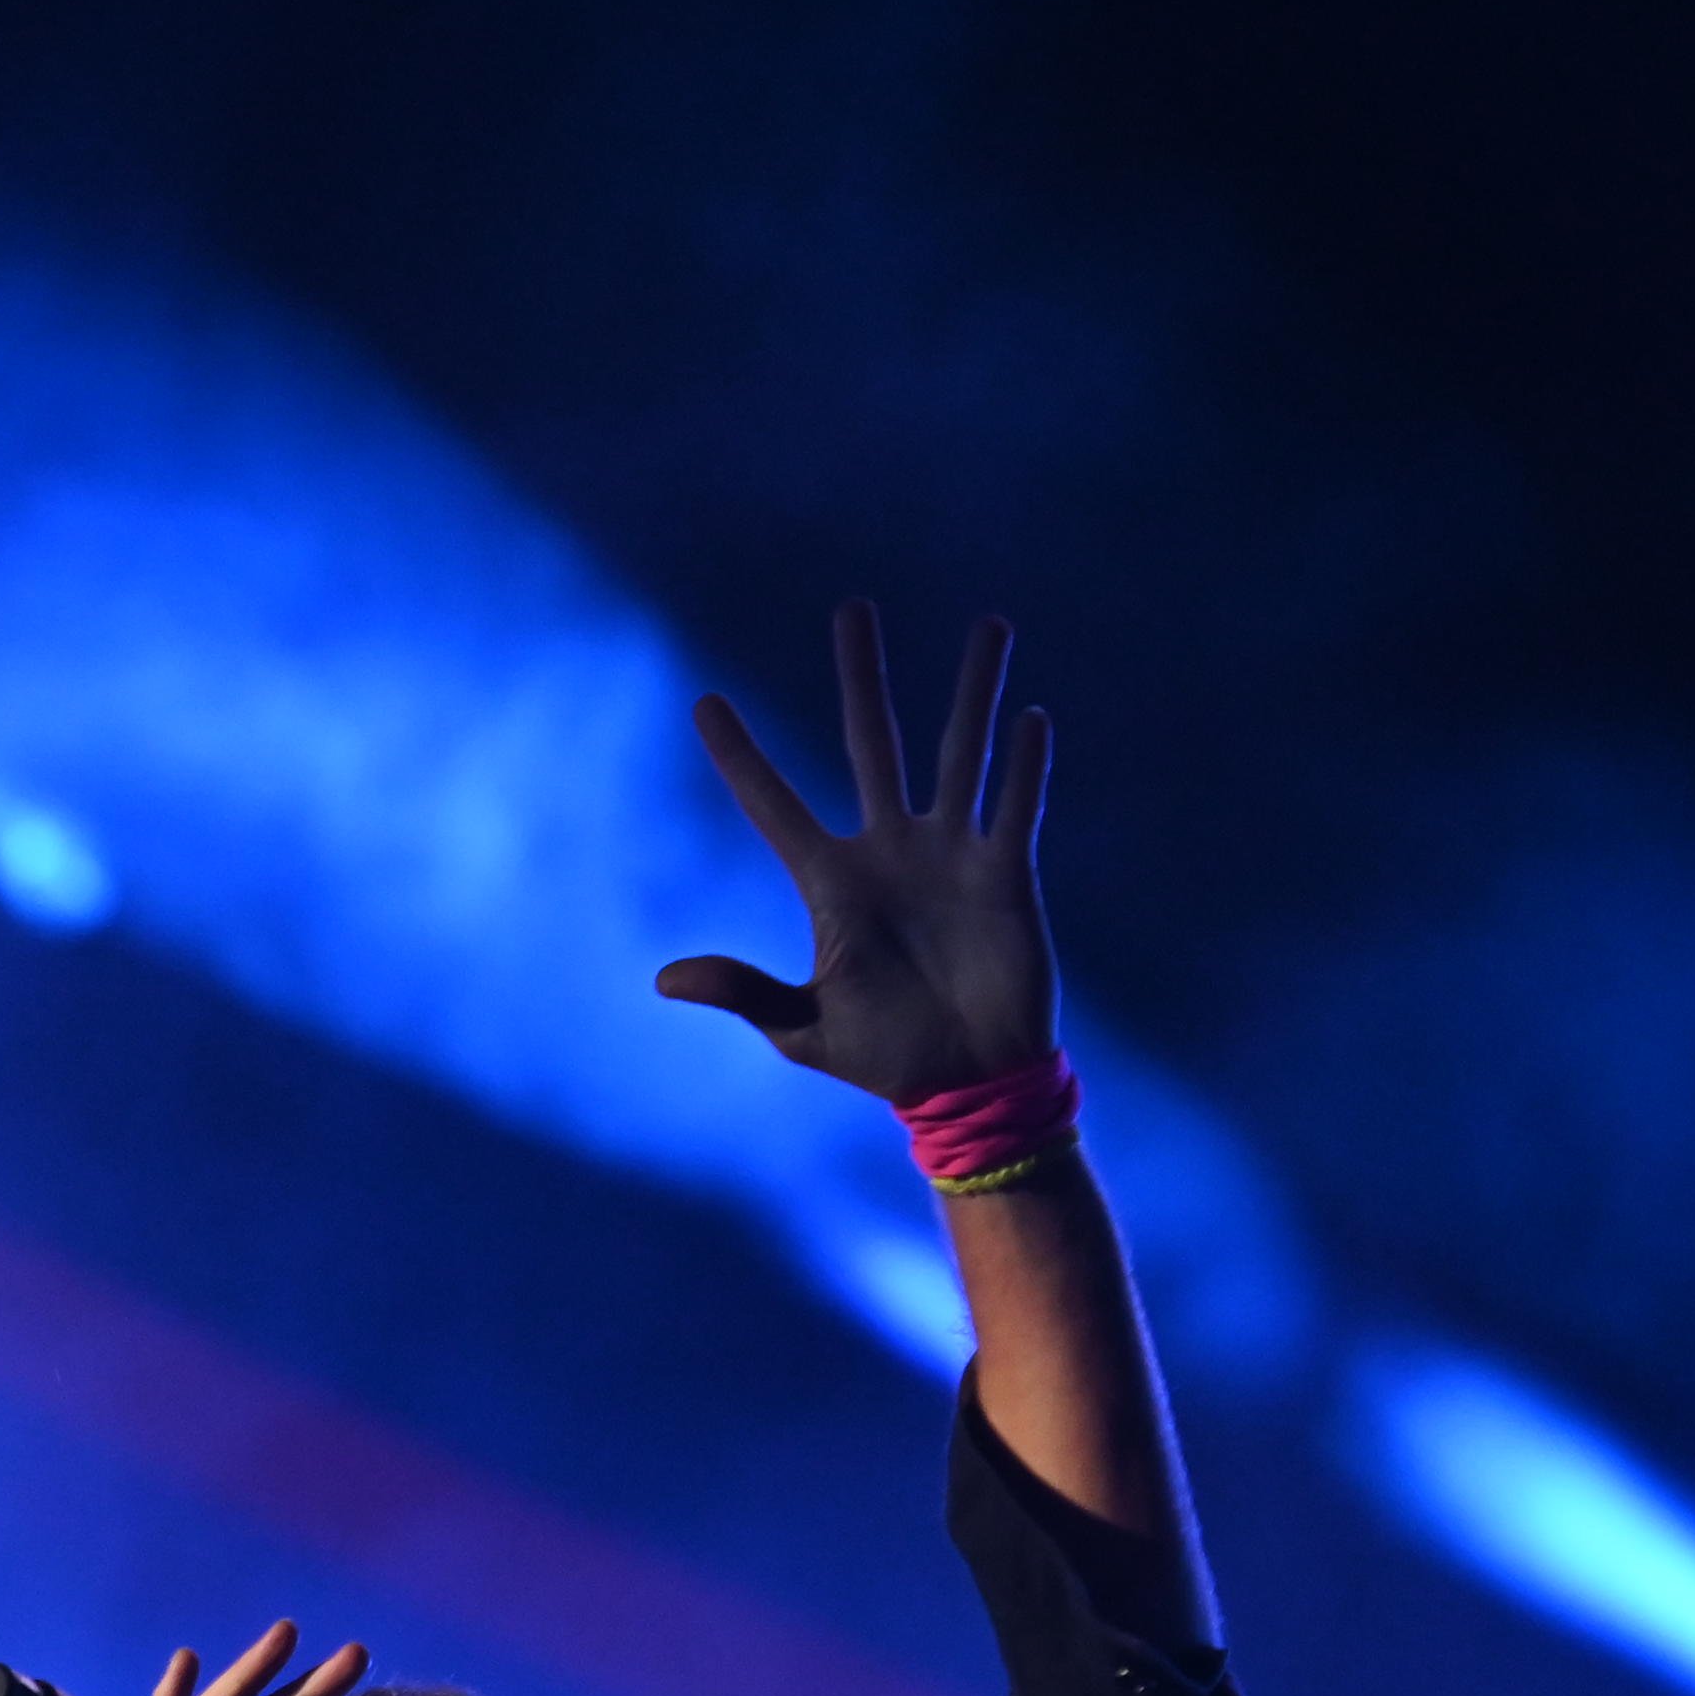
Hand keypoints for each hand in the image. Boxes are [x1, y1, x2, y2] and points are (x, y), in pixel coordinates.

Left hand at [654, 600, 1060, 1103]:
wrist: (967, 1086)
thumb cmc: (886, 1058)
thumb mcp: (803, 1030)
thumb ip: (744, 993)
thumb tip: (664, 979)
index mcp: (831, 882)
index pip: (773, 805)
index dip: (740, 756)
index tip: (705, 703)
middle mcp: (890, 850)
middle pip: (873, 742)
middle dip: (861, 678)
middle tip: (851, 609)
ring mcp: (951, 856)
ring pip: (960, 753)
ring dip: (975, 690)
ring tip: (990, 624)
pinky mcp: (1006, 876)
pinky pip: (1015, 809)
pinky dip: (1024, 767)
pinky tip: (1030, 719)